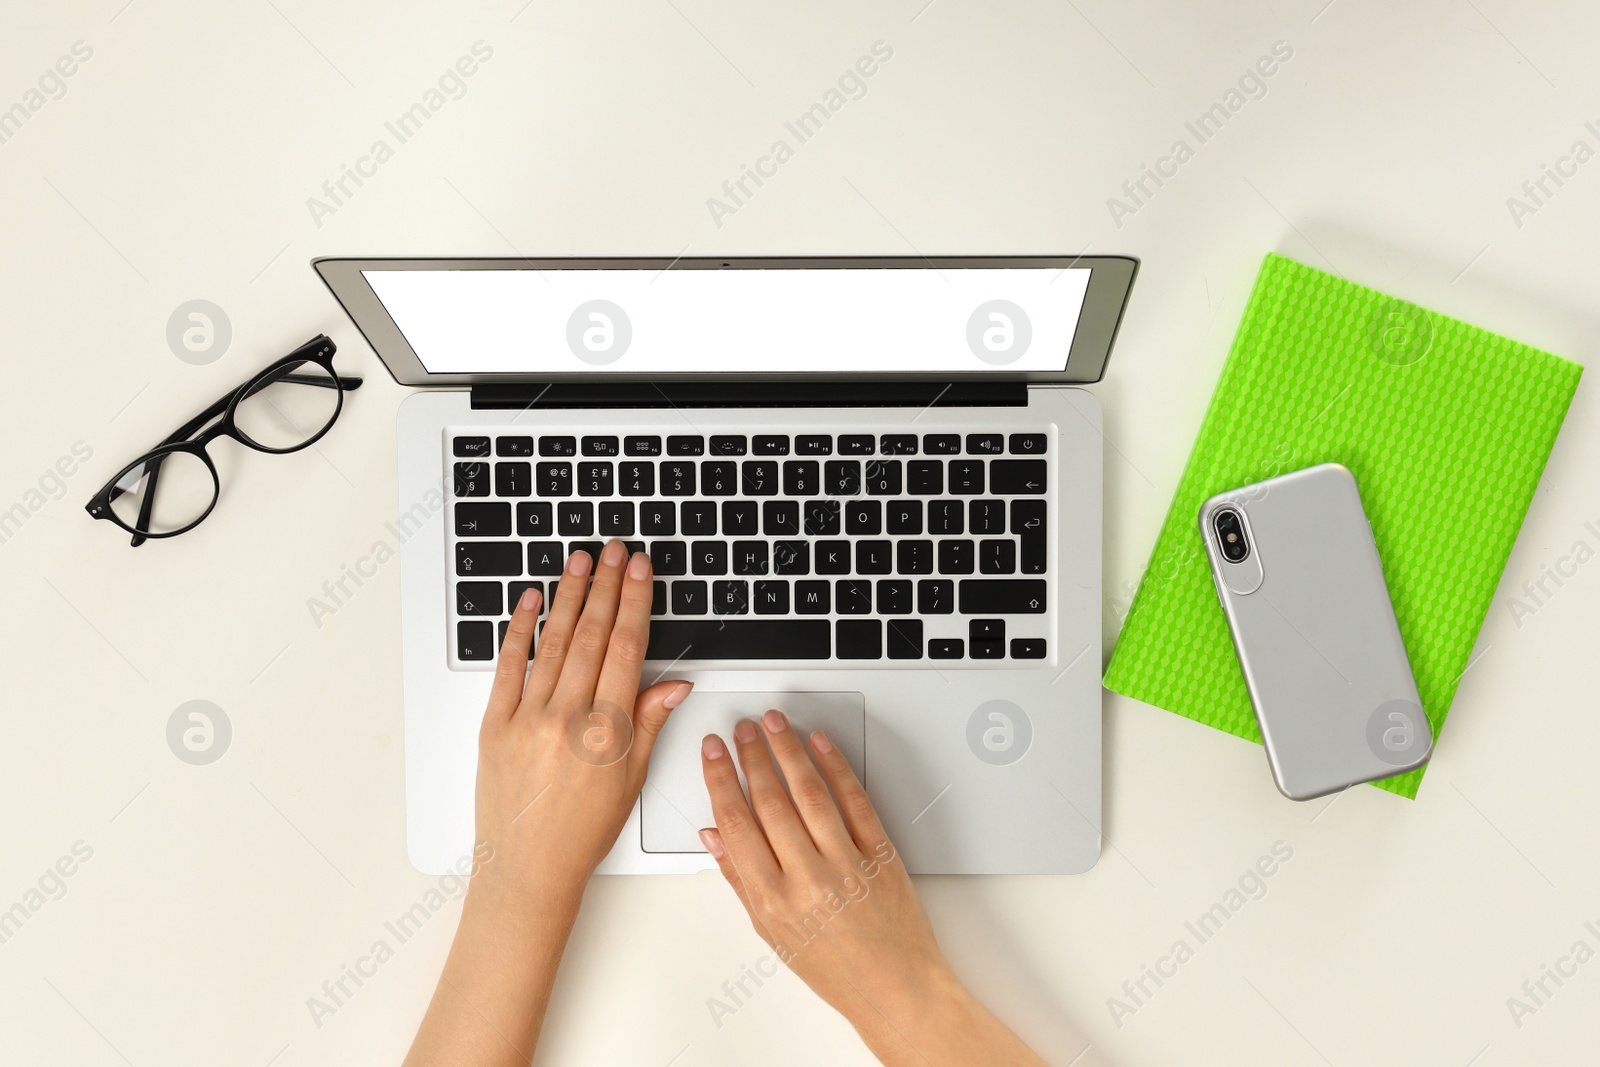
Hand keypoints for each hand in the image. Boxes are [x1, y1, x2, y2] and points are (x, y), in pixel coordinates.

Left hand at [471, 540, 690, 910]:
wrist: (526, 871)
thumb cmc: (580, 833)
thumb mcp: (631, 779)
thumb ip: (649, 722)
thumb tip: (673, 682)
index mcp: (606, 731)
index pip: (627, 649)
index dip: (636, 602)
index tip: (640, 570)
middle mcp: (566, 718)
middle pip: (593, 635)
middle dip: (607, 586)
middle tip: (614, 551)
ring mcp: (527, 718)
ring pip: (554, 642)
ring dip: (570, 596)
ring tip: (580, 562)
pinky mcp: (494, 724)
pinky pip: (508, 665)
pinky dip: (519, 629)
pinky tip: (531, 600)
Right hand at [699, 712, 1049, 1066]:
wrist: (896, 987)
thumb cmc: (836, 968)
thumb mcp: (772, 933)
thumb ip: (740, 879)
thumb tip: (713, 836)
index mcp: (774, 900)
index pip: (736, 823)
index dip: (719, 779)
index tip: (713, 752)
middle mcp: (808, 879)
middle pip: (770, 801)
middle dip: (751, 756)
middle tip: (741, 729)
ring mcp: (847, 864)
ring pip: (809, 793)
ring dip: (788, 751)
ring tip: (774, 724)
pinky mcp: (880, 855)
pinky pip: (855, 801)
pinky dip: (836, 767)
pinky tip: (821, 744)